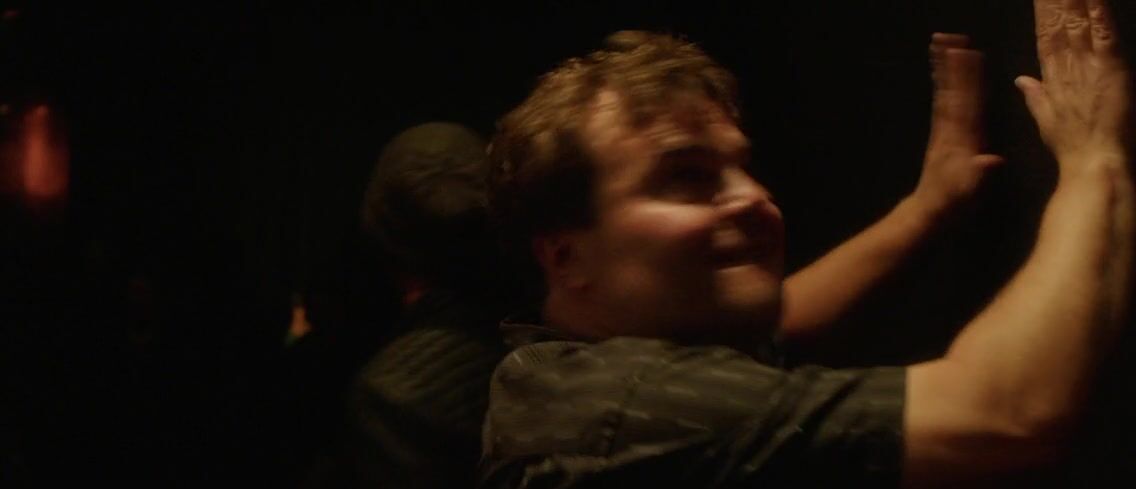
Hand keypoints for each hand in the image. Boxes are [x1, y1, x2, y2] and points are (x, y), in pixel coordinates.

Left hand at [912, 33, 1003, 216]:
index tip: (967, 55)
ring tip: (941, 48)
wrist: (930, 212)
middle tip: (947, 40)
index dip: (968, 78)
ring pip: (946, 95)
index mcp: (962, 139)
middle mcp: (951, 131)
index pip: (967, 102)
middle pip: (953, 91)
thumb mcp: (971, 190)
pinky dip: (943, 89)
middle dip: (952, 66)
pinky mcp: (941, 138)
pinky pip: (942, 107)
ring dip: (945, 71)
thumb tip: (992, 160)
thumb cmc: (954, 202)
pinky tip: (941, 78)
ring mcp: (944, 133)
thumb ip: (980, 173)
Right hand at [1016, 0, 1131, 168]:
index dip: (1043, 15)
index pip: (1046, 39)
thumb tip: (1020, 80)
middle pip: (1059, 25)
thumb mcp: (1047, 120)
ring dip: (1074, 1)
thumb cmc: (1072, 147)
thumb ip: (1035, 96)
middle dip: (1054, 2)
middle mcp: (1067, 67)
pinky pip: (1104, 35)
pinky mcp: (1110, 68)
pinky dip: (1100, 14)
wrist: (1090, 161)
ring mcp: (1087, 66)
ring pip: (1079, 24)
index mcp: (1052, 79)